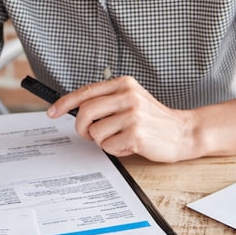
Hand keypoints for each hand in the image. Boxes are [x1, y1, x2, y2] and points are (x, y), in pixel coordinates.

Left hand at [47, 76, 194, 162]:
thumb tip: (75, 108)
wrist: (184, 132)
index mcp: (124, 84)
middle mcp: (127, 96)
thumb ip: (107, 100)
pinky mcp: (135, 134)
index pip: (85, 91)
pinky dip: (115, 149)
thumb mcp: (131, 100)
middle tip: (89, 134)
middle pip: (85, 112)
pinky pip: (108, 146)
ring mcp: (132, 115)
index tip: (51, 112)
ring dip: (103, 141)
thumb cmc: (153, 119)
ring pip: (95, 132)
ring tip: (119, 138)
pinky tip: (130, 144)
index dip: (64, 103)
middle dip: (82, 127)